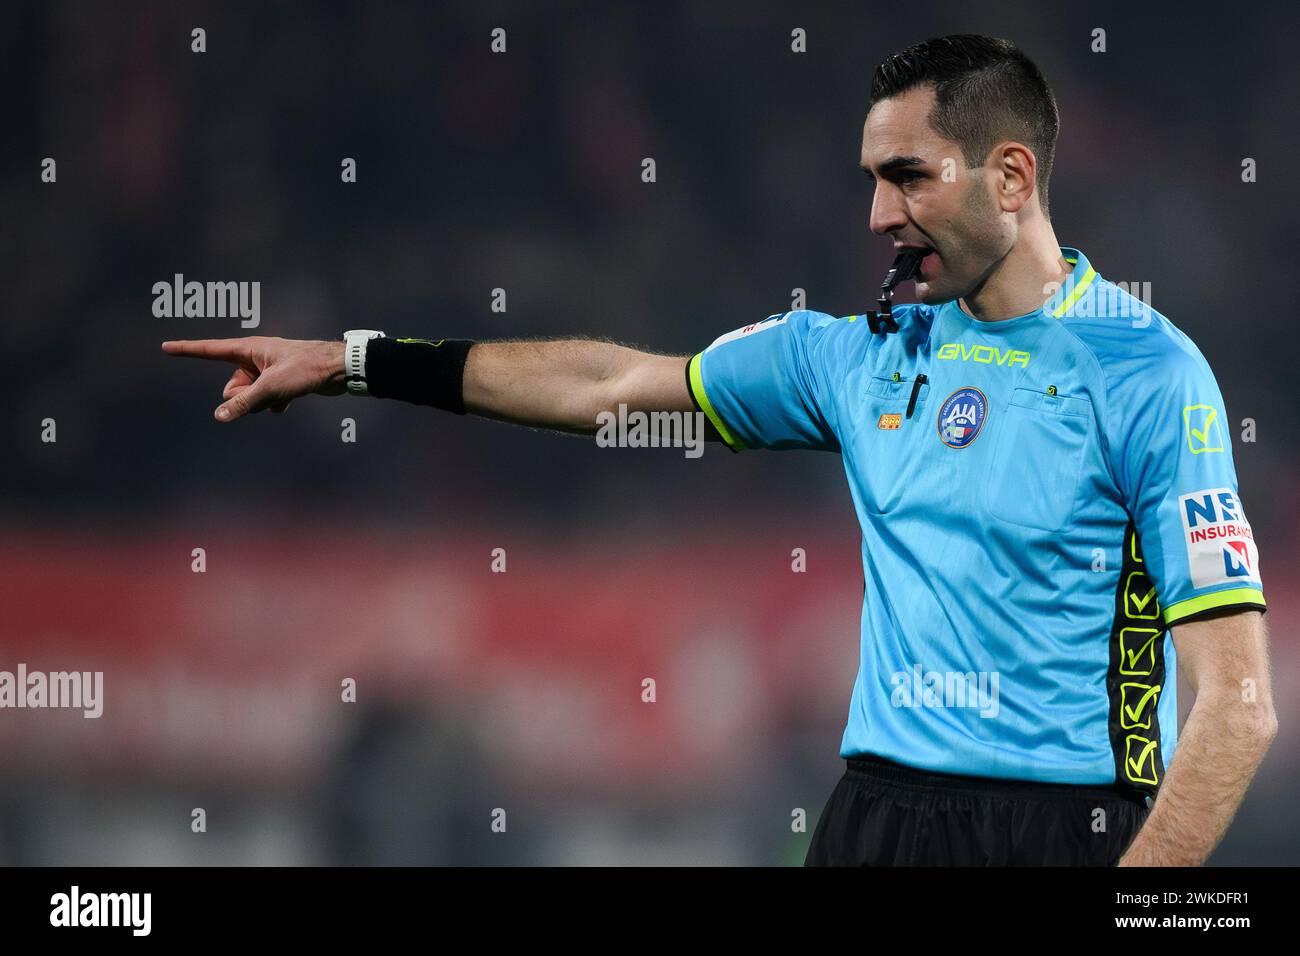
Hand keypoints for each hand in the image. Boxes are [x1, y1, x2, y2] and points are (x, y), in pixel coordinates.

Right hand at [161, 336, 346, 421]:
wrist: (339, 368)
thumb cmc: (306, 369)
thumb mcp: (272, 387)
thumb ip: (244, 403)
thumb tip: (220, 416)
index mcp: (248, 348)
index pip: (210, 350)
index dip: (186, 349)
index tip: (165, 347)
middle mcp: (254, 358)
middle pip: (231, 387)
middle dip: (244, 397)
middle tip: (268, 393)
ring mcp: (267, 371)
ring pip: (250, 397)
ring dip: (263, 402)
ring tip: (285, 394)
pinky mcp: (280, 382)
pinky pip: (265, 401)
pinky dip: (275, 404)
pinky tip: (290, 400)